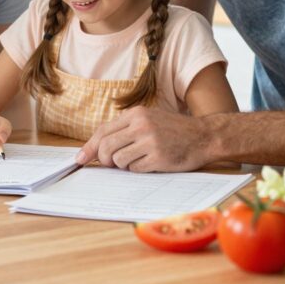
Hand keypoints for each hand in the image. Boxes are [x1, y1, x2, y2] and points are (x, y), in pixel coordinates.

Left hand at [76, 106, 214, 171]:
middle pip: (106, 147)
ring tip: (136, 160)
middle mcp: (141, 125)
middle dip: (104, 159)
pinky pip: (134, 169)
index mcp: (136, 114)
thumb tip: (97, 147)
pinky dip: (137, 169)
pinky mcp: (158, 158)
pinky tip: (149, 163)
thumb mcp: (148, 119)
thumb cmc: (173, 130)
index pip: (103, 131)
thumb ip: (125, 129)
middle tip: (110, 164)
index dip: (89, 147)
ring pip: (118, 160)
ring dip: (122, 165)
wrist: (204, 136)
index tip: (80, 159)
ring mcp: (150, 142)